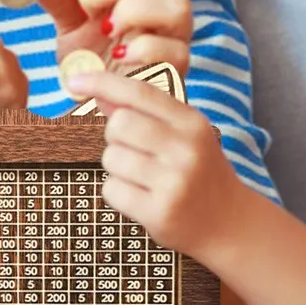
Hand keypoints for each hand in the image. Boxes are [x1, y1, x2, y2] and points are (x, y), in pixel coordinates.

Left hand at [13, 0, 192, 76]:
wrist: (112, 103)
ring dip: (129, 14)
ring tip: (105, 32)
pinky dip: (141, 49)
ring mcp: (177, 30)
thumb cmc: (97, 58)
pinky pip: (172, 49)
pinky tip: (119, 56)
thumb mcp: (72, 24)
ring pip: (170, 4)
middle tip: (81, 13)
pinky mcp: (180, 64)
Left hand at [76, 68, 248, 257]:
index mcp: (192, 123)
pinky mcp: (159, 213)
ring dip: (117, 167)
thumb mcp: (184, 135)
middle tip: (135, 151)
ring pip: (111, 157)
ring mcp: (173, 182)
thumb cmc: (200, 173)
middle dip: (115, 136)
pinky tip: (141, 197)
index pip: (140, 92)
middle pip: (119, 124)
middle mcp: (185, 149)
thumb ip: (145, 113)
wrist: (230, 223)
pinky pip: (111, 190)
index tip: (75, 81)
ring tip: (143, 178)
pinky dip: (118, 192)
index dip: (103, 83)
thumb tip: (100, 94)